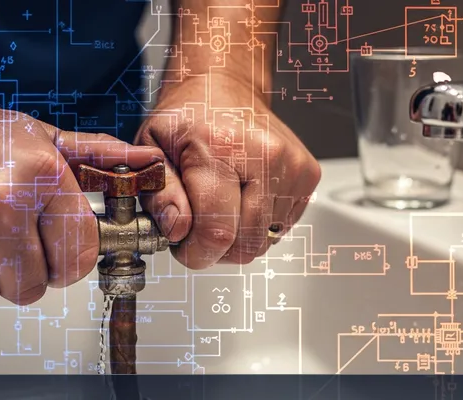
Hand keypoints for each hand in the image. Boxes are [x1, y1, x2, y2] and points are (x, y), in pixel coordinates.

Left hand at [135, 77, 320, 268]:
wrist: (225, 84)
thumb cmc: (188, 115)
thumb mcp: (153, 148)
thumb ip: (160, 194)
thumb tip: (177, 230)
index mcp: (223, 148)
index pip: (217, 231)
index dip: (195, 252)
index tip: (181, 244)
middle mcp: (267, 157)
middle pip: (246, 245)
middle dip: (215, 248)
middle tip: (195, 224)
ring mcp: (294, 167)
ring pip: (264, 242)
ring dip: (236, 237)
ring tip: (217, 205)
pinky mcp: (309, 176)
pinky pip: (279, 228)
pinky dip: (256, 224)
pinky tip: (240, 197)